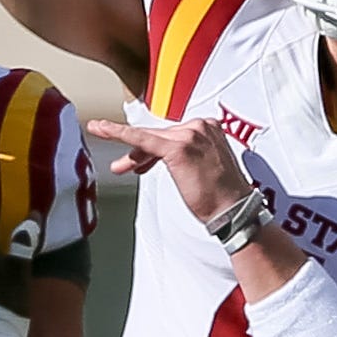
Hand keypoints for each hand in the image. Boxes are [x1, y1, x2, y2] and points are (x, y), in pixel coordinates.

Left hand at [88, 114, 256, 228]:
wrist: (233, 210)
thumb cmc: (221, 197)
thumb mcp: (204, 169)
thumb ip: (187, 158)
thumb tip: (165, 160)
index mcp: (209, 128)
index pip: (172, 134)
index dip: (152, 150)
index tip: (140, 160)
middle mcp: (200, 126)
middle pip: (159, 135)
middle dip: (139, 154)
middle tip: (123, 166)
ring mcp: (190, 135)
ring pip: (149, 139)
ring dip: (132, 154)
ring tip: (116, 164)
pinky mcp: (178, 147)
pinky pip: (142, 138)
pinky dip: (119, 133)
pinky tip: (103, 130)